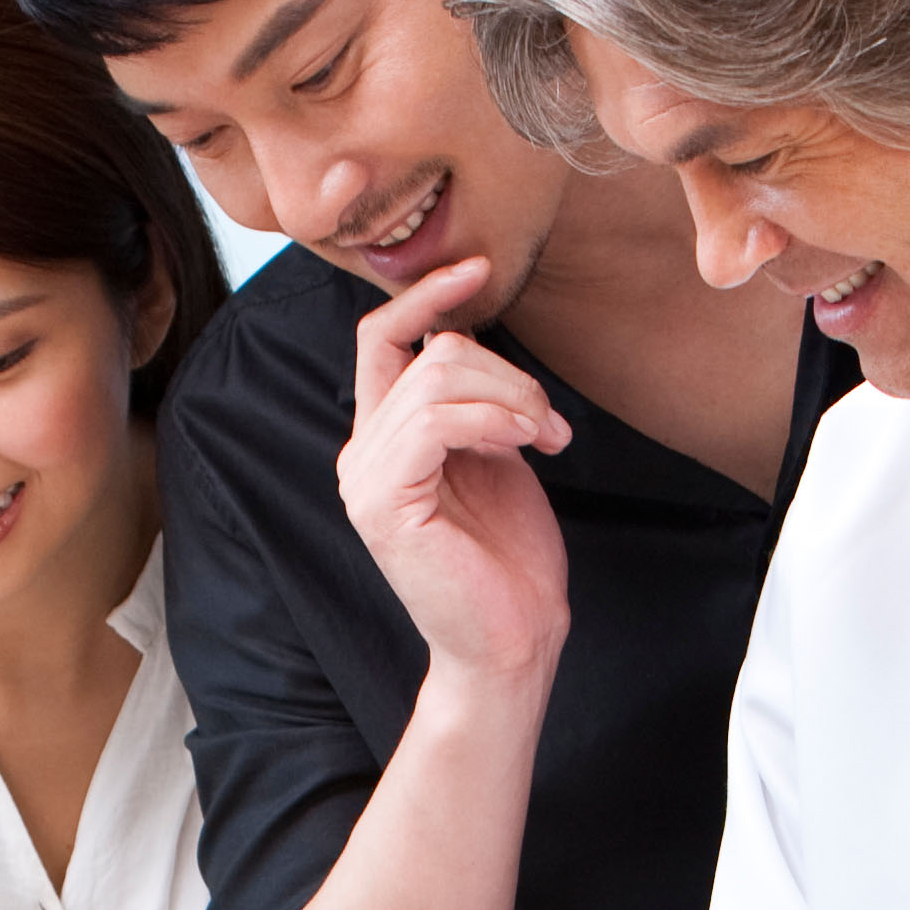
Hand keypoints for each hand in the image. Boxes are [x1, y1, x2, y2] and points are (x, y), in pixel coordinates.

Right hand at [336, 259, 575, 696]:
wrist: (511, 641)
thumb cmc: (508, 559)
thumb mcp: (493, 456)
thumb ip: (471, 401)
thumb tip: (464, 335)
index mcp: (382, 438)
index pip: (382, 337)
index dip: (425, 294)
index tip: (480, 267)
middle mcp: (360, 453)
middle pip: (427, 351)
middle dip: (506, 372)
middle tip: (549, 423)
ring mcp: (364, 479)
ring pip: (436, 377)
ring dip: (511, 397)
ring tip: (544, 438)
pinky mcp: (383, 504)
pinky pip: (435, 419)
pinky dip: (491, 419)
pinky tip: (524, 444)